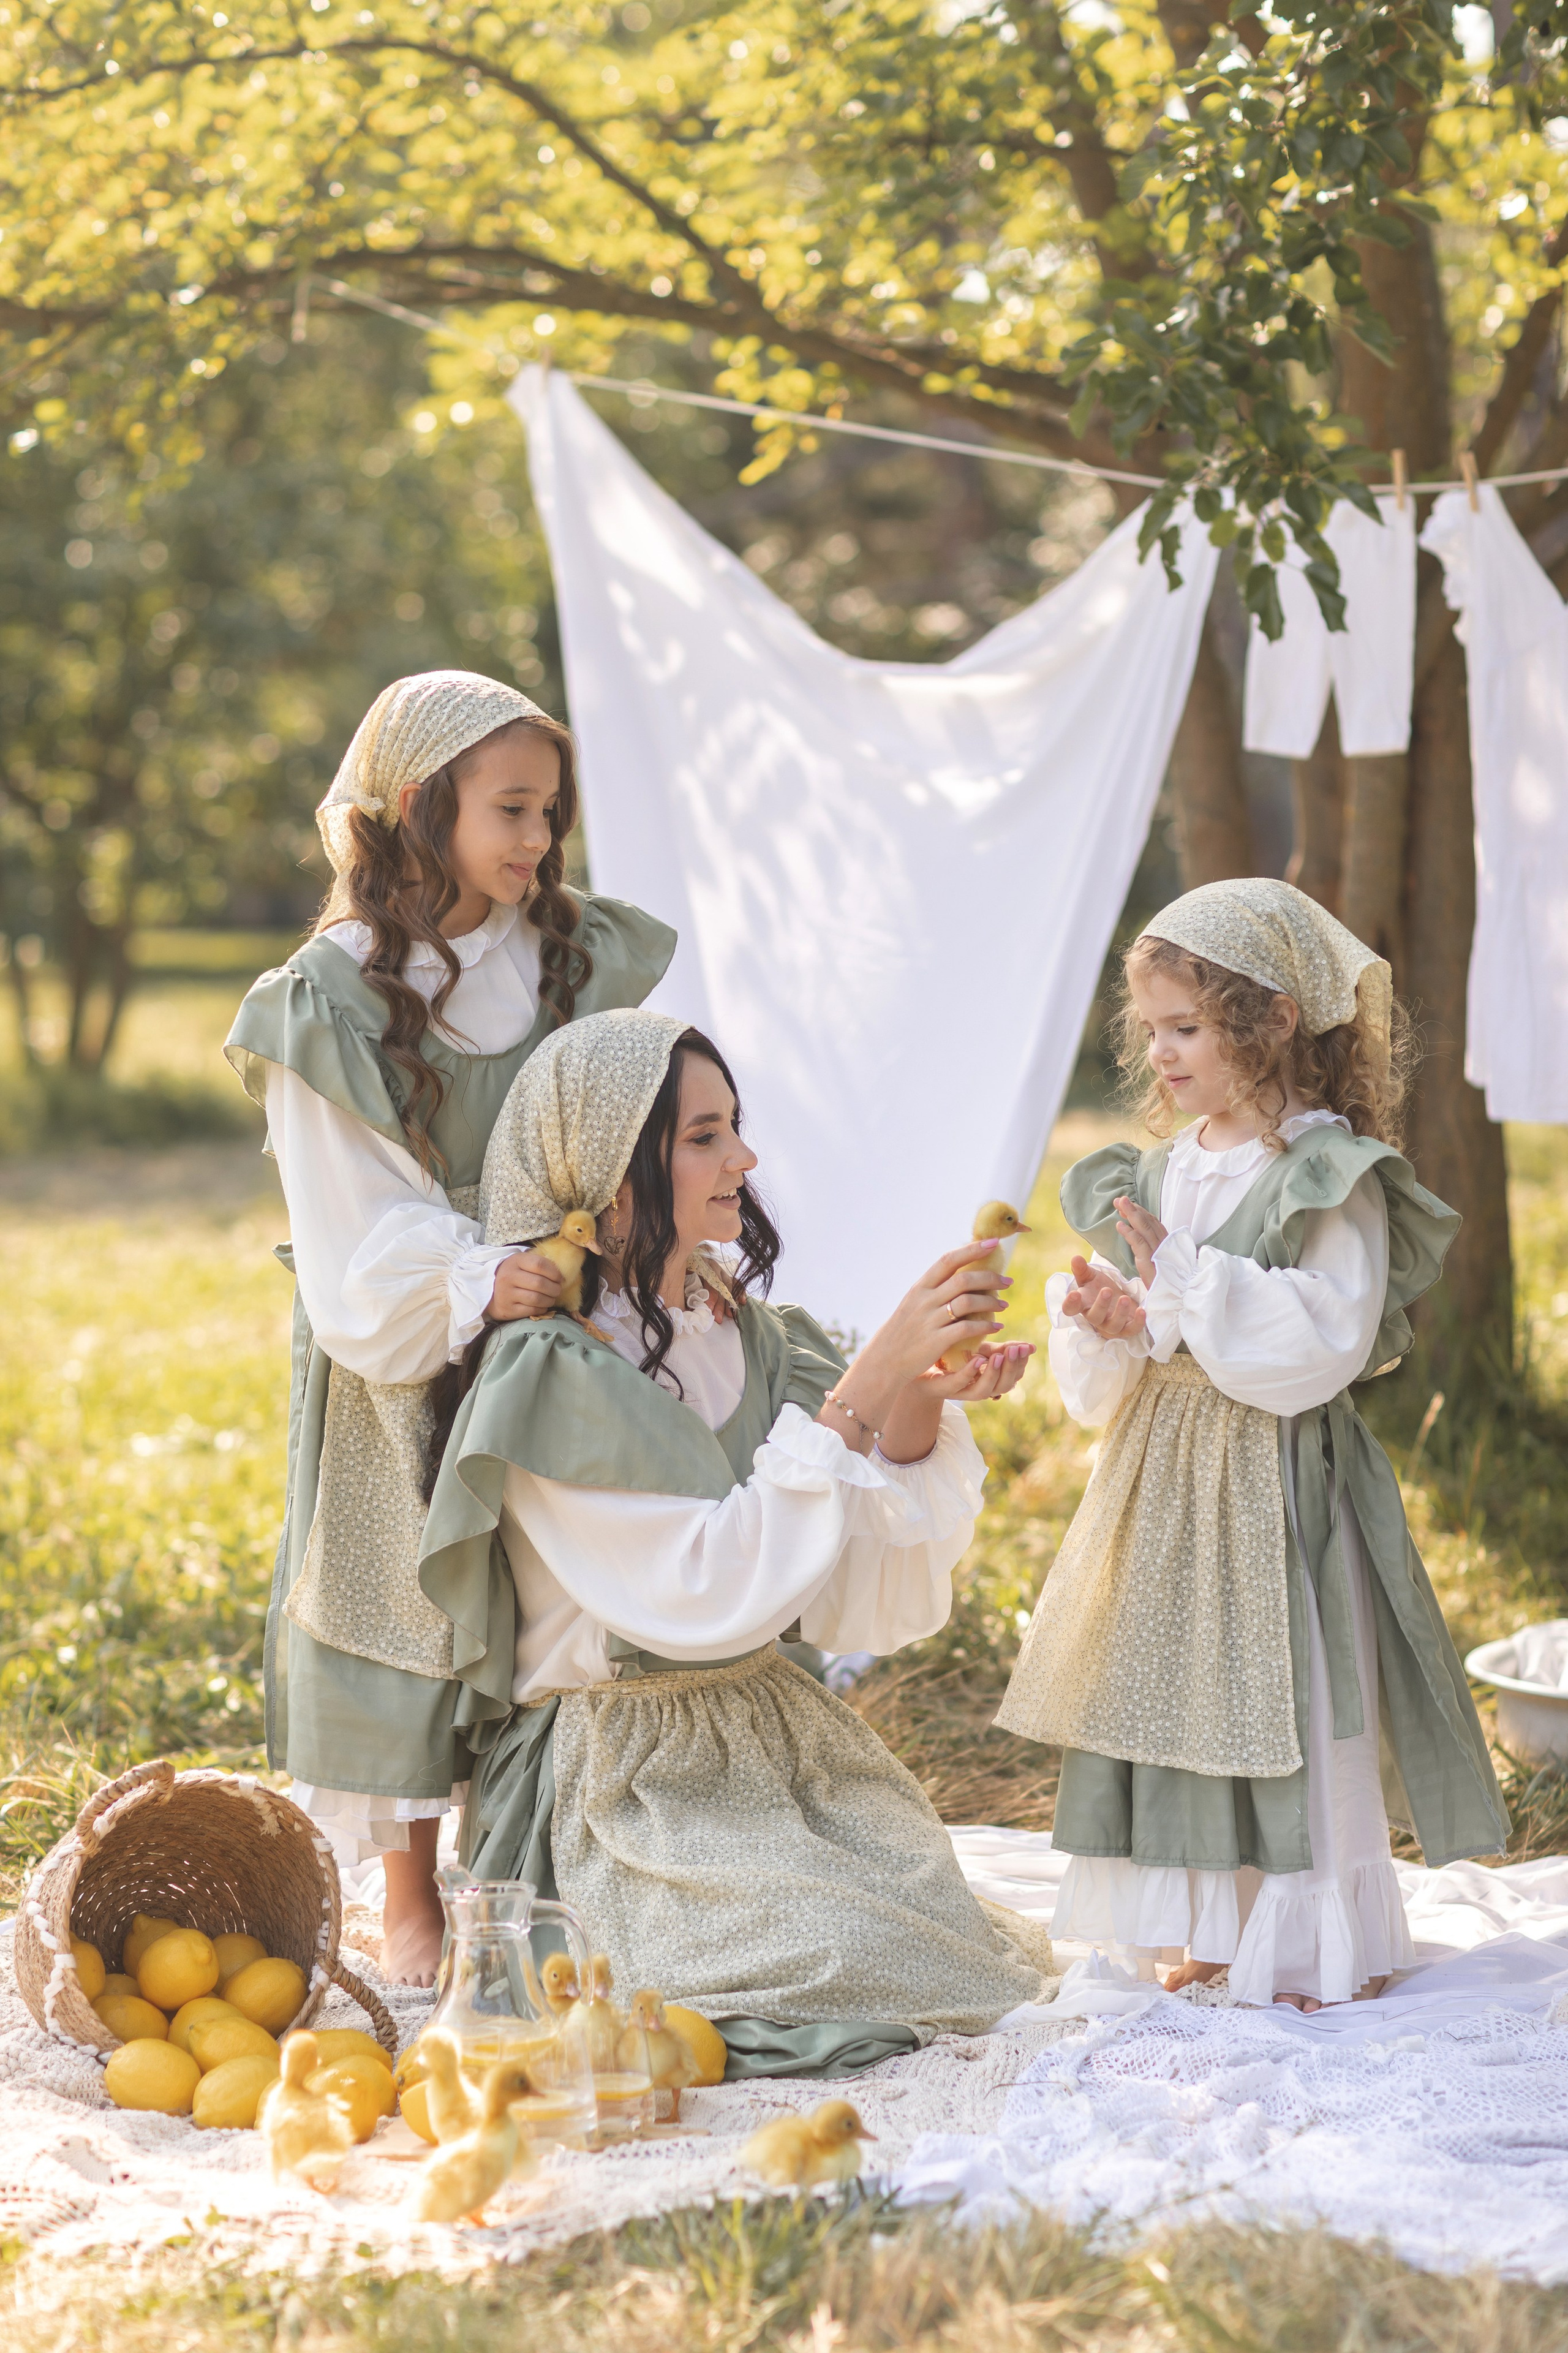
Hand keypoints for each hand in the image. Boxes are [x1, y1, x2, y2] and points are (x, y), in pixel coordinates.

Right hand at [486, 1248, 563, 1322]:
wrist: (491, 1291)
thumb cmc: (515, 1275)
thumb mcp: (523, 1263)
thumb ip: (540, 1264)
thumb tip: (562, 1275)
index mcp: (515, 1261)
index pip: (539, 1264)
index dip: (555, 1272)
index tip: (560, 1278)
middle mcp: (508, 1277)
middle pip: (540, 1283)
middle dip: (554, 1288)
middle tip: (557, 1290)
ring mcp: (506, 1294)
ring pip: (537, 1298)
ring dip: (550, 1300)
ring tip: (551, 1298)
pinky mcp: (507, 1309)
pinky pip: (531, 1310)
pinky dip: (542, 1309)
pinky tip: (542, 1305)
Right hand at [859, 1238, 1010, 1389]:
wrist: (886, 1359)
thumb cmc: (905, 1330)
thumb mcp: (914, 1303)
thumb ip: (935, 1289)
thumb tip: (961, 1272)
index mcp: (920, 1287)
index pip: (948, 1260)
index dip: (972, 1249)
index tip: (993, 1243)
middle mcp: (924, 1300)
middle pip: (963, 1280)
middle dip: (990, 1278)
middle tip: (1008, 1281)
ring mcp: (929, 1320)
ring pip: (967, 1302)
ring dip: (991, 1302)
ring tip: (1004, 1304)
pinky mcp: (936, 1341)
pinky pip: (966, 1329)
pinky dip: (985, 1326)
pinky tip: (996, 1327)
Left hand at [922, 1340, 1034, 1400]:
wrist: (916, 1365)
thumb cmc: (951, 1357)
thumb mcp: (979, 1349)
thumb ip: (1002, 1349)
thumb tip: (1031, 1346)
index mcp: (991, 1378)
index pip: (1014, 1376)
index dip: (1022, 1363)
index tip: (1027, 1347)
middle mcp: (979, 1387)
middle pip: (1004, 1386)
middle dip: (1012, 1368)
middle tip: (1015, 1349)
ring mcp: (961, 1390)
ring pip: (985, 1390)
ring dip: (994, 1373)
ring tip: (999, 1356)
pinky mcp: (944, 1387)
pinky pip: (960, 1383)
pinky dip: (970, 1373)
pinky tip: (977, 1359)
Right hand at [1060, 1254, 1145, 1340]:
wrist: (1117, 1300)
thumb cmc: (1099, 1288)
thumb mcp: (1091, 1277)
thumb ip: (1082, 1269)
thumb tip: (1076, 1258)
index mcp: (1083, 1305)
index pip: (1071, 1309)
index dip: (1070, 1304)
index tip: (1074, 1294)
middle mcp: (1096, 1318)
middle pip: (1095, 1317)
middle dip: (1101, 1304)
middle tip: (1106, 1290)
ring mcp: (1112, 1325)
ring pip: (1114, 1326)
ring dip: (1120, 1313)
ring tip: (1124, 1298)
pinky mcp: (1128, 1328)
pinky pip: (1132, 1329)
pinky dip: (1138, 1322)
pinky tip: (1141, 1310)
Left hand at [1113, 1195, 1166, 1287]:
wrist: (1179, 1297)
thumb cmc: (1169, 1282)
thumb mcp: (1162, 1262)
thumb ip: (1155, 1250)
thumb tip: (1142, 1238)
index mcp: (1166, 1243)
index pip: (1153, 1222)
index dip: (1140, 1212)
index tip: (1128, 1205)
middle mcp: (1164, 1243)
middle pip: (1147, 1221)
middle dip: (1133, 1208)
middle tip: (1120, 1200)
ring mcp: (1158, 1251)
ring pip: (1143, 1227)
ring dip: (1130, 1213)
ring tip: (1119, 1204)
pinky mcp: (1151, 1260)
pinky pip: (1138, 1243)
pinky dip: (1128, 1232)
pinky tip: (1119, 1225)